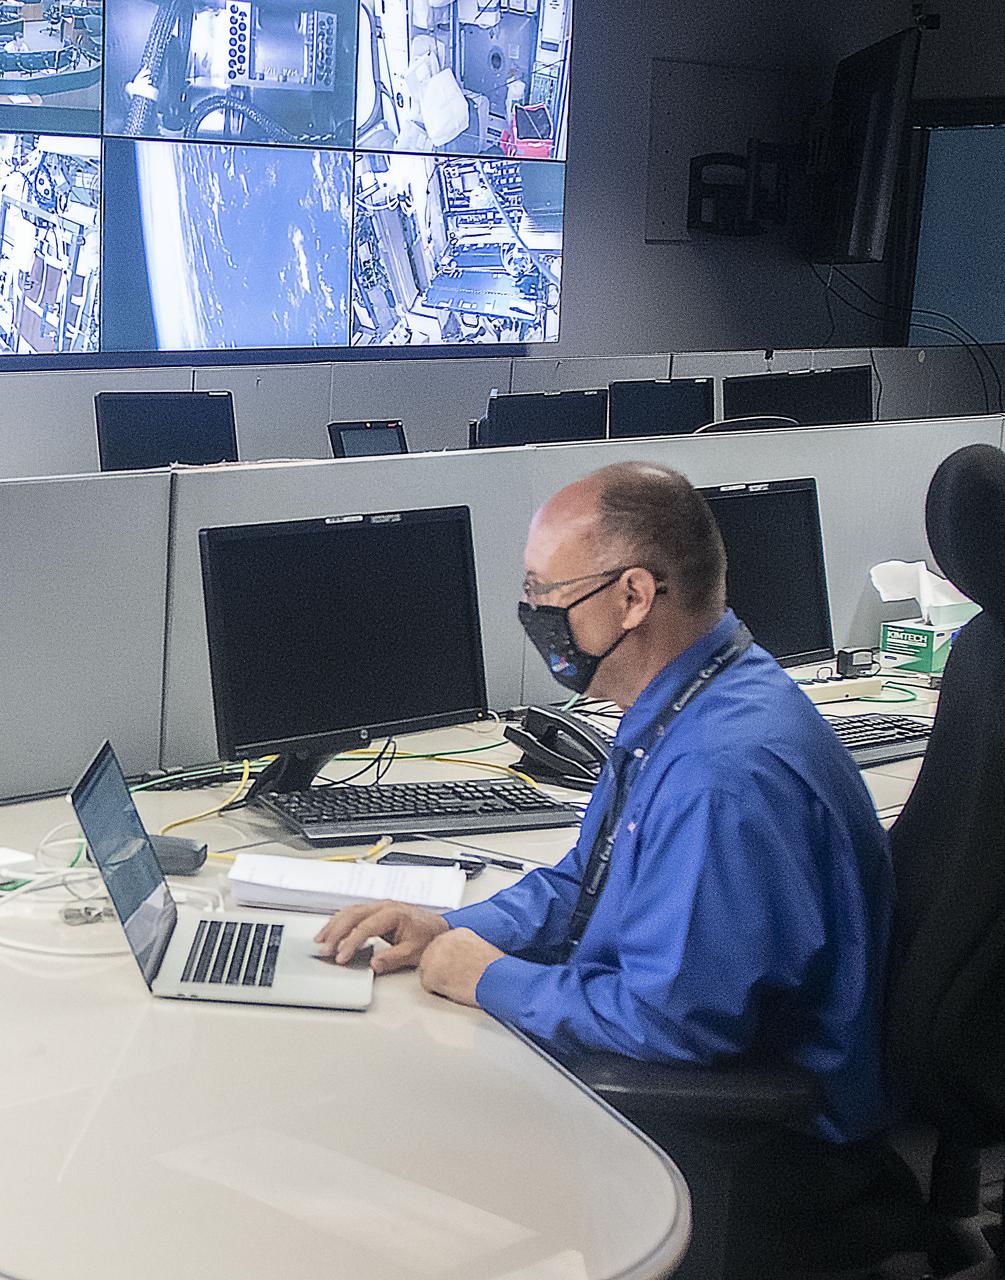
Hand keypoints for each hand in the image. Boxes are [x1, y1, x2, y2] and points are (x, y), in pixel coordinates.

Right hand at [314, 900, 448, 973]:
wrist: (437, 929)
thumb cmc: (427, 938)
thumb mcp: (413, 952)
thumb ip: (392, 958)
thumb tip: (373, 964)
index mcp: (393, 913)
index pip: (365, 927)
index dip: (350, 943)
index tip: (340, 957)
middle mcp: (384, 906)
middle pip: (352, 915)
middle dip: (335, 933)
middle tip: (324, 950)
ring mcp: (379, 907)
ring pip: (350, 912)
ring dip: (333, 926)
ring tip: (320, 940)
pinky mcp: (376, 911)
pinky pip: (353, 913)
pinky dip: (340, 922)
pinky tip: (331, 932)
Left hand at [418, 928, 502, 1007]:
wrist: (497, 978)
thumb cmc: (495, 969)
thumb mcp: (479, 948)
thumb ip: (463, 949)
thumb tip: (456, 959)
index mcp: (456, 933)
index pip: (441, 947)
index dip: (448, 961)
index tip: (457, 967)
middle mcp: (442, 940)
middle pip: (430, 957)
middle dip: (440, 969)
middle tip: (457, 978)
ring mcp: (434, 956)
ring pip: (427, 971)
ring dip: (439, 979)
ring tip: (459, 983)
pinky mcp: (431, 974)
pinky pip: (428, 985)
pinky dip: (439, 991)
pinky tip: (455, 989)